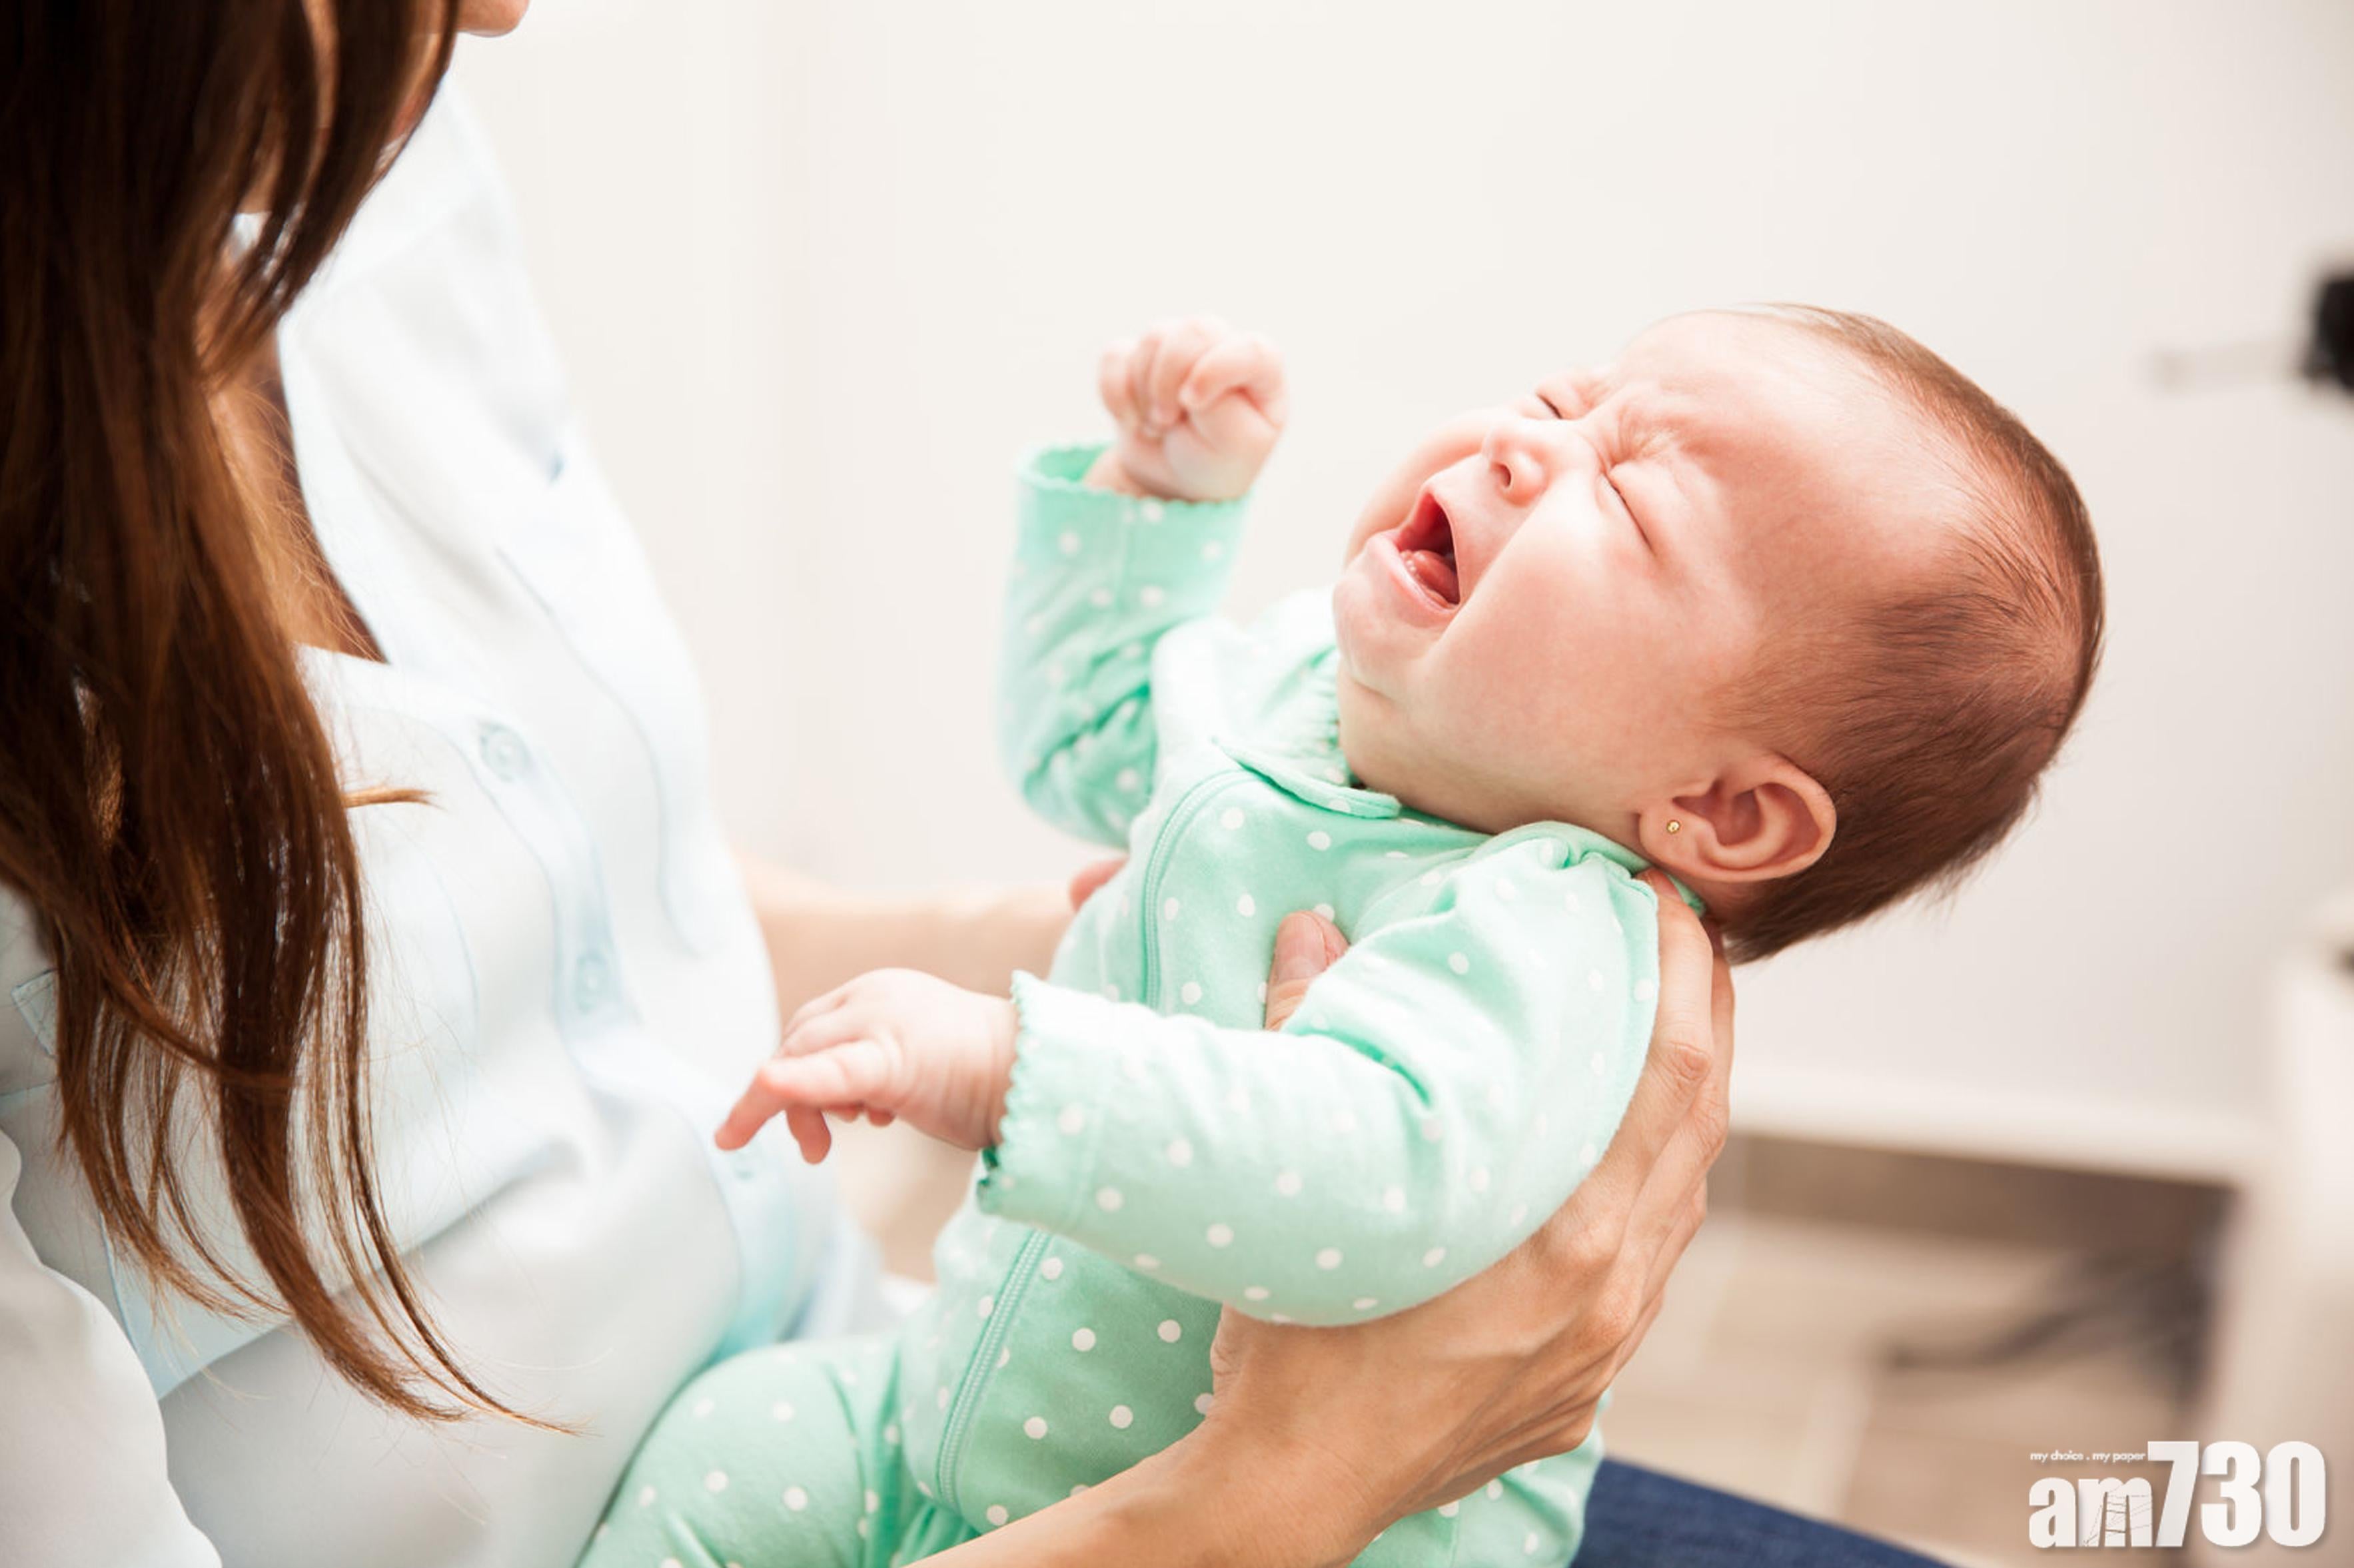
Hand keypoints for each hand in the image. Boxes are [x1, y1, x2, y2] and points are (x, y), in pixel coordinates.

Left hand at [714, 968, 1018, 1162]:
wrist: (1041, 1078)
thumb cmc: (986, 1080)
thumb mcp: (914, 1064)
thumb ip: (872, 1070)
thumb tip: (841, 1105)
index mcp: (878, 992)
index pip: (812, 1027)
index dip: (794, 1072)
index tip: (802, 1121)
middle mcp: (873, 995)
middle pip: (799, 1041)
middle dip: (785, 1098)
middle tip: (811, 1150)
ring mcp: (881, 1020)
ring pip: (802, 1056)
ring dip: (793, 1107)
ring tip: (818, 1150)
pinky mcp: (892, 1057)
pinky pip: (829, 1071)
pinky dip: (793, 1083)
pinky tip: (764, 1086)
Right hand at [1090, 315, 1286, 501]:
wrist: (1174, 480)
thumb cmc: (1217, 461)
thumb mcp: (1237, 447)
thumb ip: (1223, 407)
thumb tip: (1188, 378)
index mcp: (1262, 368)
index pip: (1249, 349)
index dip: (1214, 371)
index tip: (1192, 405)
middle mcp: (1222, 346)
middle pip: (1194, 331)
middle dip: (1170, 382)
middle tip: (1167, 422)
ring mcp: (1180, 347)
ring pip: (1154, 338)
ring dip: (1145, 391)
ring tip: (1157, 426)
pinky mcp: (1140, 356)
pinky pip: (1115, 356)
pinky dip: (1115, 394)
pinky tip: (1130, 419)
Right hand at [1198, 872, 1734, 1545]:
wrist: (1291, 1492)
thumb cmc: (1292, 1344)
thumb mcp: (1306, 1181)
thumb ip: (1310, 1038)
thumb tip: (1310, 927)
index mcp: (1564, 1235)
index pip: (1669, 1074)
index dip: (1685, 976)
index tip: (1672, 901)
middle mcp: (1608, 1291)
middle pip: (1701, 1127)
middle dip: (1707, 1019)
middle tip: (1691, 935)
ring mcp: (1604, 1348)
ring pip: (1683, 1201)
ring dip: (1689, 1106)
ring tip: (1672, 1029)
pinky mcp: (1583, 1387)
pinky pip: (1650, 1265)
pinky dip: (1655, 1190)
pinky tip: (1626, 1161)